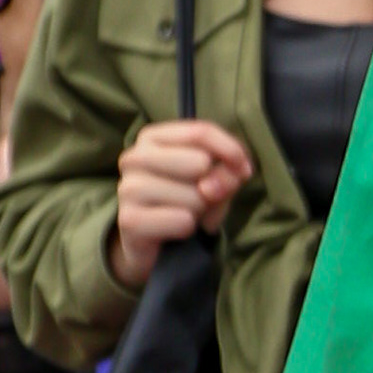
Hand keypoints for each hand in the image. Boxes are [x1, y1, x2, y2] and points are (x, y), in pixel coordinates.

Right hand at [110, 114, 253, 286]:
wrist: (151, 241)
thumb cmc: (184, 199)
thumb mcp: (213, 178)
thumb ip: (226, 171)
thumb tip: (213, 186)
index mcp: (152, 137)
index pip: (200, 131)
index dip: (231, 150)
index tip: (244, 169)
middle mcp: (134, 157)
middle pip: (199, 162)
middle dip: (214, 186)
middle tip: (202, 198)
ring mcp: (128, 188)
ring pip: (194, 196)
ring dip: (200, 210)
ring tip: (185, 213)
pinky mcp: (129, 220)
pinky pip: (182, 221)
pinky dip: (188, 228)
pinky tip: (174, 229)